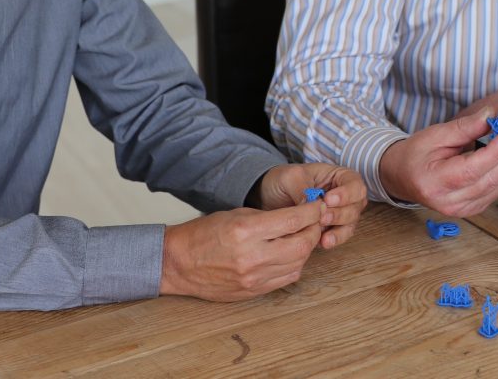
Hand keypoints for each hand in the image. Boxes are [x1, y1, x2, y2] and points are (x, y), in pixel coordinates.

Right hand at [160, 203, 322, 300]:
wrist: (179, 263)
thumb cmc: (204, 234)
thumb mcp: (235, 214)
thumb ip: (268, 217)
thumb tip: (298, 215)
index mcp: (246, 231)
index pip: (292, 220)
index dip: (312, 212)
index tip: (319, 206)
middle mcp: (252, 256)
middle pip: (301, 244)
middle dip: (314, 230)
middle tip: (316, 221)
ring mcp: (254, 278)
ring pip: (298, 264)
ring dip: (306, 248)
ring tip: (304, 236)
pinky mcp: (254, 291)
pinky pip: (286, 279)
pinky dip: (295, 265)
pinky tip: (291, 254)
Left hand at [254, 163, 367, 248]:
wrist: (269, 197)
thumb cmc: (283, 180)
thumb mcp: (290, 177)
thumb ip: (302, 188)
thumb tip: (312, 206)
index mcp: (338, 176)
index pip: (355, 184)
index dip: (347, 193)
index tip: (328, 199)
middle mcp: (343, 196)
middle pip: (356, 206)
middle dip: (340, 214)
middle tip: (322, 217)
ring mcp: (339, 214)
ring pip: (350, 224)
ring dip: (338, 230)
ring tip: (322, 234)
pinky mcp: (330, 229)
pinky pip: (339, 237)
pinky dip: (333, 240)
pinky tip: (322, 243)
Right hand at [378, 93, 497, 216]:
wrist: (403, 176)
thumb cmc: (414, 154)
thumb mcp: (434, 134)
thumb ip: (464, 128)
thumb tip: (491, 116)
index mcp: (435, 182)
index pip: (472, 169)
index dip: (496, 151)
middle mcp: (450, 202)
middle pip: (490, 178)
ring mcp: (462, 210)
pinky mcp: (472, 210)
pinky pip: (496, 191)